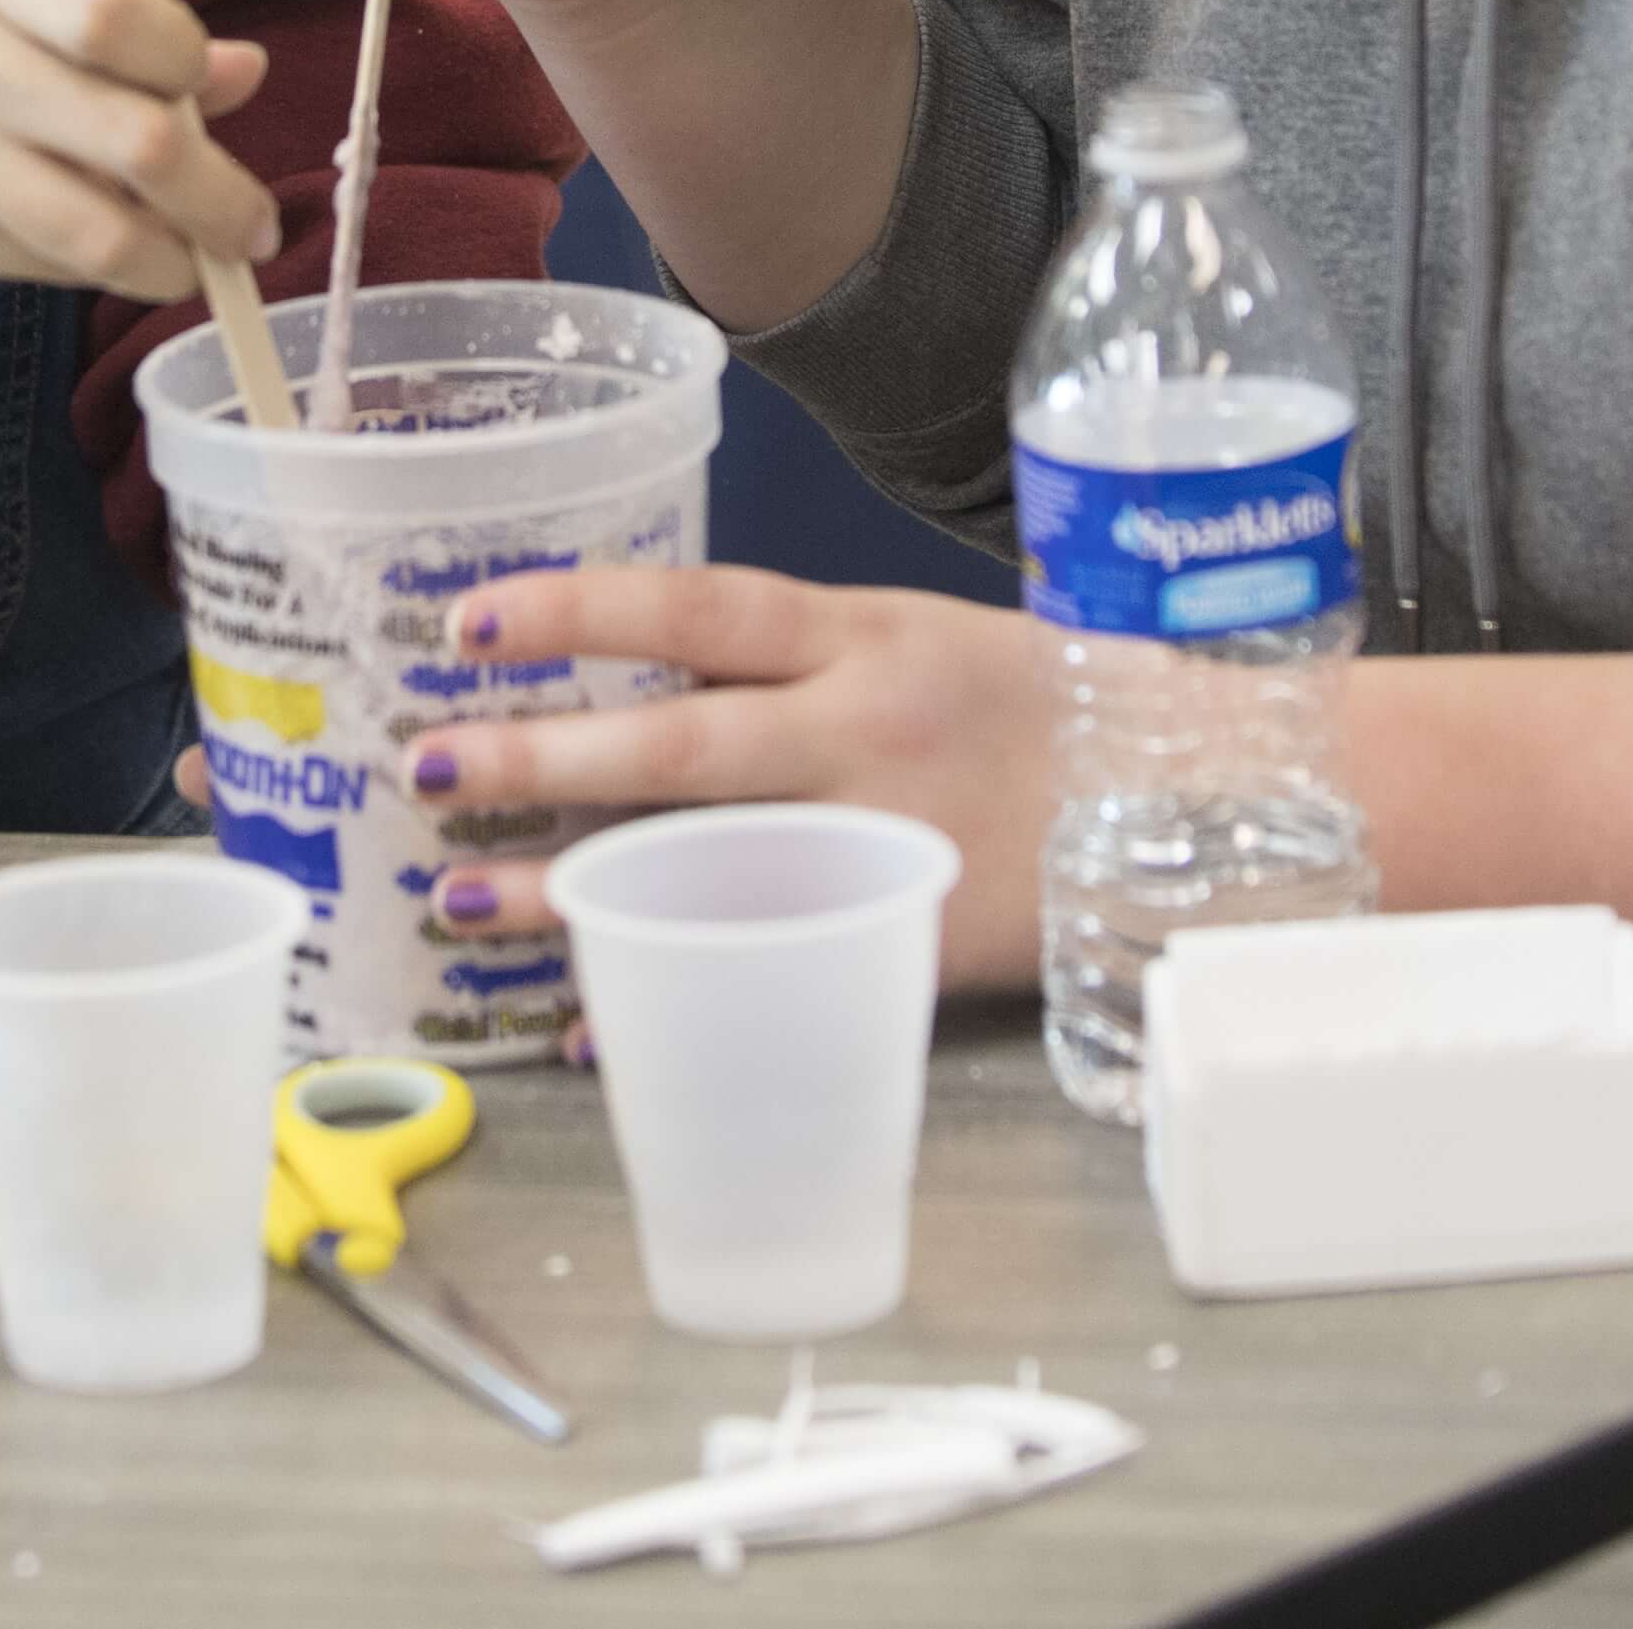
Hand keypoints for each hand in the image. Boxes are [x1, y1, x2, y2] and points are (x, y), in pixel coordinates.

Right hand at [0, 0, 278, 300]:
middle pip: (142, 141)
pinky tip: (114, 261)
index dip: (195, 65)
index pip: (137, 21)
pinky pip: (34, 263)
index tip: (210, 89)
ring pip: (99, 232)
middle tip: (253, 227)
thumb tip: (238, 71)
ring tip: (203, 265)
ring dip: (176, 263)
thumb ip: (103, 19)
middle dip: (223, 200)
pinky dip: (93, 273)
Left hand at [413, 567, 1060, 989]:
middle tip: (424, 764)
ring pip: (702, 863)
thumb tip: (651, 678)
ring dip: (575, 887)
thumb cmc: (1058, 707)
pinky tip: (597, 1022)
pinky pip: (771, 972)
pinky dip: (679, 995)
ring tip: (464, 901)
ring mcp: (888, 840)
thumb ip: (808, 663)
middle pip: (674, 745)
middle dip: (537, 757)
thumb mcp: (932, 643)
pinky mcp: (914, 938)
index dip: (577, 611)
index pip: (696, 611)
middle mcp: (866, 729)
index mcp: (867, 638)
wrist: (1208, 789)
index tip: (467, 621)